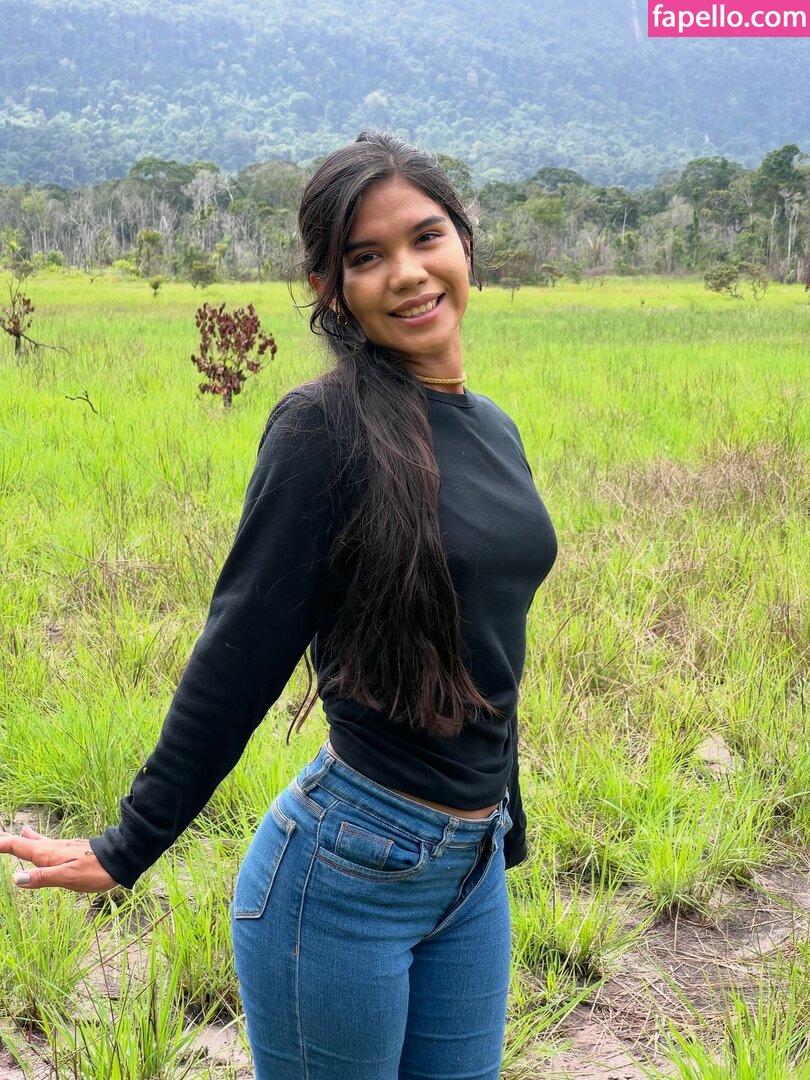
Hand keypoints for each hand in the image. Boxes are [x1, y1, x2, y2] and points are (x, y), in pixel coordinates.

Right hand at [0, 824, 118, 892]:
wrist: (121, 859)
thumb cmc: (95, 870)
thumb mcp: (68, 877)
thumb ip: (43, 877)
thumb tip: (17, 878)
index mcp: (48, 854)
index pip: (18, 847)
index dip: (2, 843)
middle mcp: (51, 848)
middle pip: (23, 842)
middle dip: (6, 838)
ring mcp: (60, 848)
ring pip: (34, 842)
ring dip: (18, 838)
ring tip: (9, 834)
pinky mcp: (68, 850)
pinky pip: (43, 843)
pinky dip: (32, 841)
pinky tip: (34, 838)